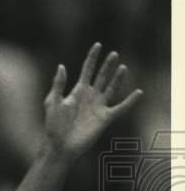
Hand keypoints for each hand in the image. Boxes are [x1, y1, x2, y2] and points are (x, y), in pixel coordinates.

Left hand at [42, 42, 142, 159]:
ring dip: (117, 78)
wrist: (60, 145)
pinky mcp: (105, 118)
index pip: (87, 70)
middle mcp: (90, 96)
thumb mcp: (53, 102)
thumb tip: (61, 66)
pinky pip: (121, 108)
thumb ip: (58, 85)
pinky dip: (130, 101)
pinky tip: (138, 92)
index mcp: (77, 91)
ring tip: (123, 67)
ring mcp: (99, 107)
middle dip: (107, 65)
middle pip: (101, 77)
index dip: (92, 58)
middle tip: (114, 53)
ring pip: (111, 89)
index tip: (98, 45)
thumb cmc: (53, 125)